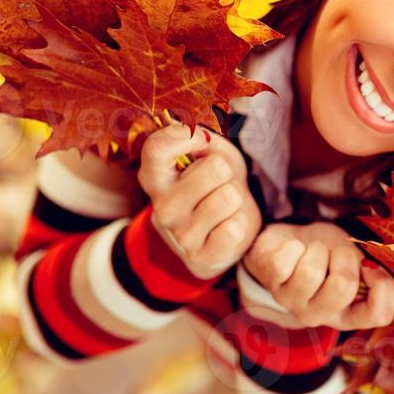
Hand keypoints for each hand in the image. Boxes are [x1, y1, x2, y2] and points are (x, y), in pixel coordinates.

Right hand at [136, 122, 260, 279]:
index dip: (187, 136)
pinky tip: (226, 227)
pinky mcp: (201, 256)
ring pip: (229, 196)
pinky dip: (239, 223)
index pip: (157, 148)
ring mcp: (180, 234)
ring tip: (224, 205)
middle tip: (218, 183)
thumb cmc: (214, 183)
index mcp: (154, 176)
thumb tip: (201, 137)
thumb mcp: (208, 151)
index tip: (203, 142)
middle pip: (215, 168)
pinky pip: (235, 228)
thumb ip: (201, 137)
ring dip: (235, 198)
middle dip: (227, 171)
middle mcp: (161, 206)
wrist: (222, 231)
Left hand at [242, 222, 393, 330]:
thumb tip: (373, 270)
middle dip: (343, 256)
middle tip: (334, 253)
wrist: (291, 241)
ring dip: (317, 249)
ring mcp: (292, 302)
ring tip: (313, 251)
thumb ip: (372, 274)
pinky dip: (292, 246)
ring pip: (311, 271)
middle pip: (343, 286)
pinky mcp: (270, 282)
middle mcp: (319, 315)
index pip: (378, 315)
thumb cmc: (328, 255)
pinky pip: (285, 261)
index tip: (370, 266)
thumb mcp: (357, 262)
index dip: (382, 286)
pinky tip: (293, 250)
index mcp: (347, 315)